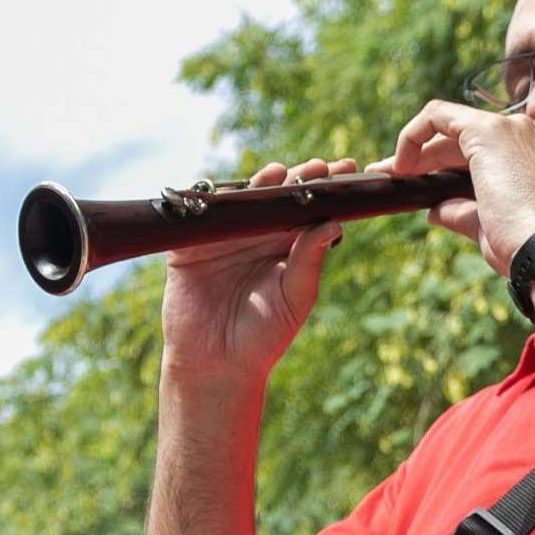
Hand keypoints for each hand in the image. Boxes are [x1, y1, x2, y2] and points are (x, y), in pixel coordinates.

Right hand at [159, 159, 349, 394]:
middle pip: (275, 196)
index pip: (306, 207)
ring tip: (277, 175)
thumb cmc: (264, 337)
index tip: (346, 170)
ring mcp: (221, 237)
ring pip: (239, 200)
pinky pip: (197, 218)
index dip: (323, 187)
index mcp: (285, 245)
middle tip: (315, 167)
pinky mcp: (188, 247)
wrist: (217, 366)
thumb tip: (334, 223)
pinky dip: (208, 203)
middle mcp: (254, 235)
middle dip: (295, 178)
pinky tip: (226, 194)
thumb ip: (309, 261)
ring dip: (257, 185)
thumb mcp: (295, 297)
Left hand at [387, 102, 534, 272]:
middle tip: (392, 176)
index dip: (444, 162)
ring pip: (450, 128)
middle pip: (462, 139)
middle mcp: (527, 135)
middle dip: (424, 157)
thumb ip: (463, 211)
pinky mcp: (488, 130)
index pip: (480, 151)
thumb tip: (436, 210)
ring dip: (418, 149)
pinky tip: (402, 163)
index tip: (421, 182)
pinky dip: (415, 133)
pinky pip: (439, 116)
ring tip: (391, 173)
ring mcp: (510, 128)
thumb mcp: (490, 227)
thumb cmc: (527, 246)